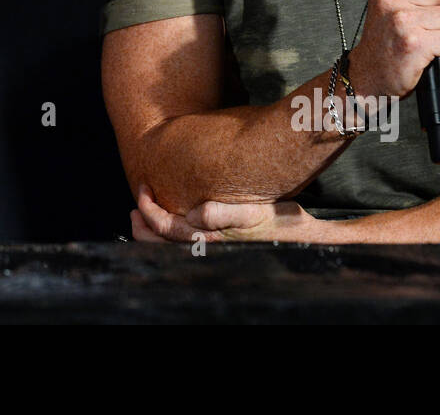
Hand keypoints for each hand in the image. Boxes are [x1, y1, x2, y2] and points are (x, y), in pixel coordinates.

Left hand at [129, 184, 326, 242]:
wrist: (304, 241)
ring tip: (143, 217)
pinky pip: (185, 246)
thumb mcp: (254, 213)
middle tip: (134, 208)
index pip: (164, 228)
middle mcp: (207, 248)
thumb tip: (194, 214)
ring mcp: (213, 250)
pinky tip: (174, 223)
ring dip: (153, 233)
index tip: (143, 189)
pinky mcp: (221, 247)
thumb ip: (223, 215)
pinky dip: (170, 238)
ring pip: (171, 248)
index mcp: (209, 238)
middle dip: (142, 226)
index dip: (148, 210)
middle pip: (160, 244)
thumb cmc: (279, 222)